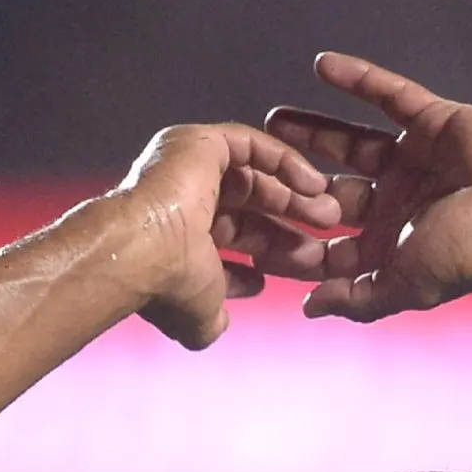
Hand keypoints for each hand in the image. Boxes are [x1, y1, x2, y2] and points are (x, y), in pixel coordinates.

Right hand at [107, 123, 343, 349]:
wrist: (141, 252)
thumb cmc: (167, 285)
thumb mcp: (199, 313)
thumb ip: (211, 320)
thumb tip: (218, 328)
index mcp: (180, 236)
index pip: (232, 242)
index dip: (267, 259)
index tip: (300, 272)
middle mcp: (182, 199)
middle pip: (251, 210)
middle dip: (290, 230)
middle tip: (326, 244)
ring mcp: (189, 168)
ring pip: (255, 177)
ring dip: (295, 197)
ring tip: (330, 216)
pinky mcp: (200, 143)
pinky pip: (252, 145)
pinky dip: (285, 162)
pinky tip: (314, 185)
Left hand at [261, 52, 471, 321]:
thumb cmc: (471, 255)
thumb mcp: (404, 285)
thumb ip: (357, 298)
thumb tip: (307, 309)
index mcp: (391, 243)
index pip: (330, 243)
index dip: (293, 240)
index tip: (251, 234)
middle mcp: (398, 202)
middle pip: (332, 189)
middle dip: (294, 183)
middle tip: (253, 169)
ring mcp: (415, 159)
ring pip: (352, 142)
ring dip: (313, 131)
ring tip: (272, 120)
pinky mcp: (433, 121)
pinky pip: (390, 95)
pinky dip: (358, 79)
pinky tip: (322, 65)